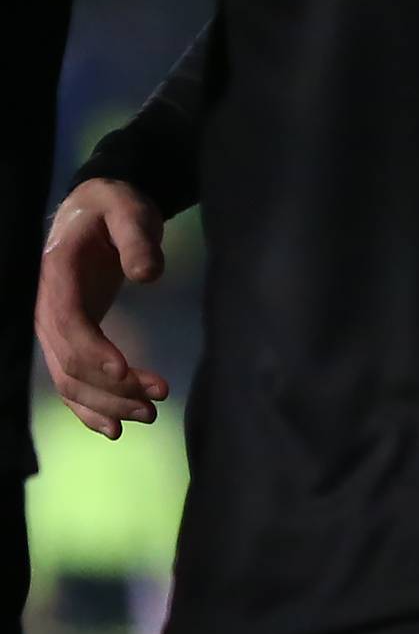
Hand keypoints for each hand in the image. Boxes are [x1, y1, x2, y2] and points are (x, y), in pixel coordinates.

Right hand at [36, 181, 169, 437]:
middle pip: (71, 363)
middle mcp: (47, 310)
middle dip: (111, 388)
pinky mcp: (70, 338)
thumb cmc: (113, 206)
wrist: (95, 208)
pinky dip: (89, 408)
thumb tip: (148, 274)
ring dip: (106, 404)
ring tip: (148, 415)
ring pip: (70, 380)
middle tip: (155, 402)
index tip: (126, 371)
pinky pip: (71, 381)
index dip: (94, 352)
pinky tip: (113, 427)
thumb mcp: (128, 209)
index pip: (69, 324)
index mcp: (57, 277)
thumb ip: (136, 237)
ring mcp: (55, 329)